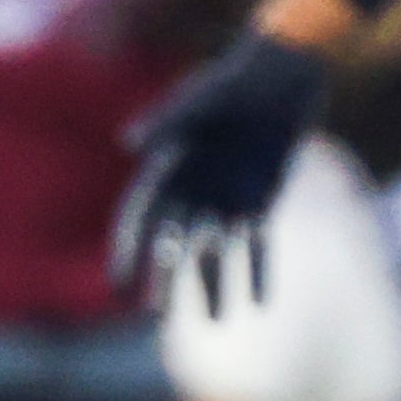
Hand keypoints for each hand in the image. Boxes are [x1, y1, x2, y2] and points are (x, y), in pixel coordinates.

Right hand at [115, 30, 330, 314]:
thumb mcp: (198, 101)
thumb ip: (166, 122)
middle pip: (174, 243)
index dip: (129, 254)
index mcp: (166, 167)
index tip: (122, 290)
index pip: (140, 219)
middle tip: (159, 318)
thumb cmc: (231, 83)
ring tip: (216, 320)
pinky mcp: (260, 201)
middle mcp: (193, 189)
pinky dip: (259, 270)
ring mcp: (226, 198)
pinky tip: (259, 301)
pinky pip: (258, 244)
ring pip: (218, 250)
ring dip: (218, 284)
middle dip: (168, 280)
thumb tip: (128, 142)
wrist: (278, 80)